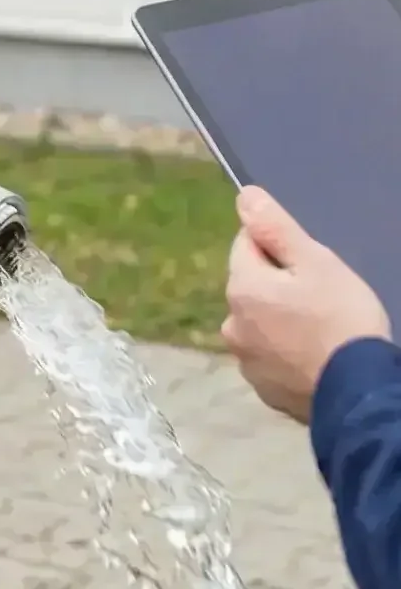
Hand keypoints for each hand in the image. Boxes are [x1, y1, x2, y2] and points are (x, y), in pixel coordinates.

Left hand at [221, 186, 390, 422]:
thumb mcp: (316, 263)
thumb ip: (276, 229)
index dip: (277, 245)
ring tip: (319, 328)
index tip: (307, 260)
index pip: (245, 245)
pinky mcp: (262, 387)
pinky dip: (286, 351)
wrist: (357, 392)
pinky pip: (270, 356)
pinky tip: (314, 355)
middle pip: (250, 286)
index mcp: (241, 288)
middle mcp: (231, 323)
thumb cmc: (342, 319)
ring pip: (258, 322)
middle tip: (321, 296)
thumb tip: (244, 197)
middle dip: (278, 284)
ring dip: (279, 319)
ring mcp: (245, 359)